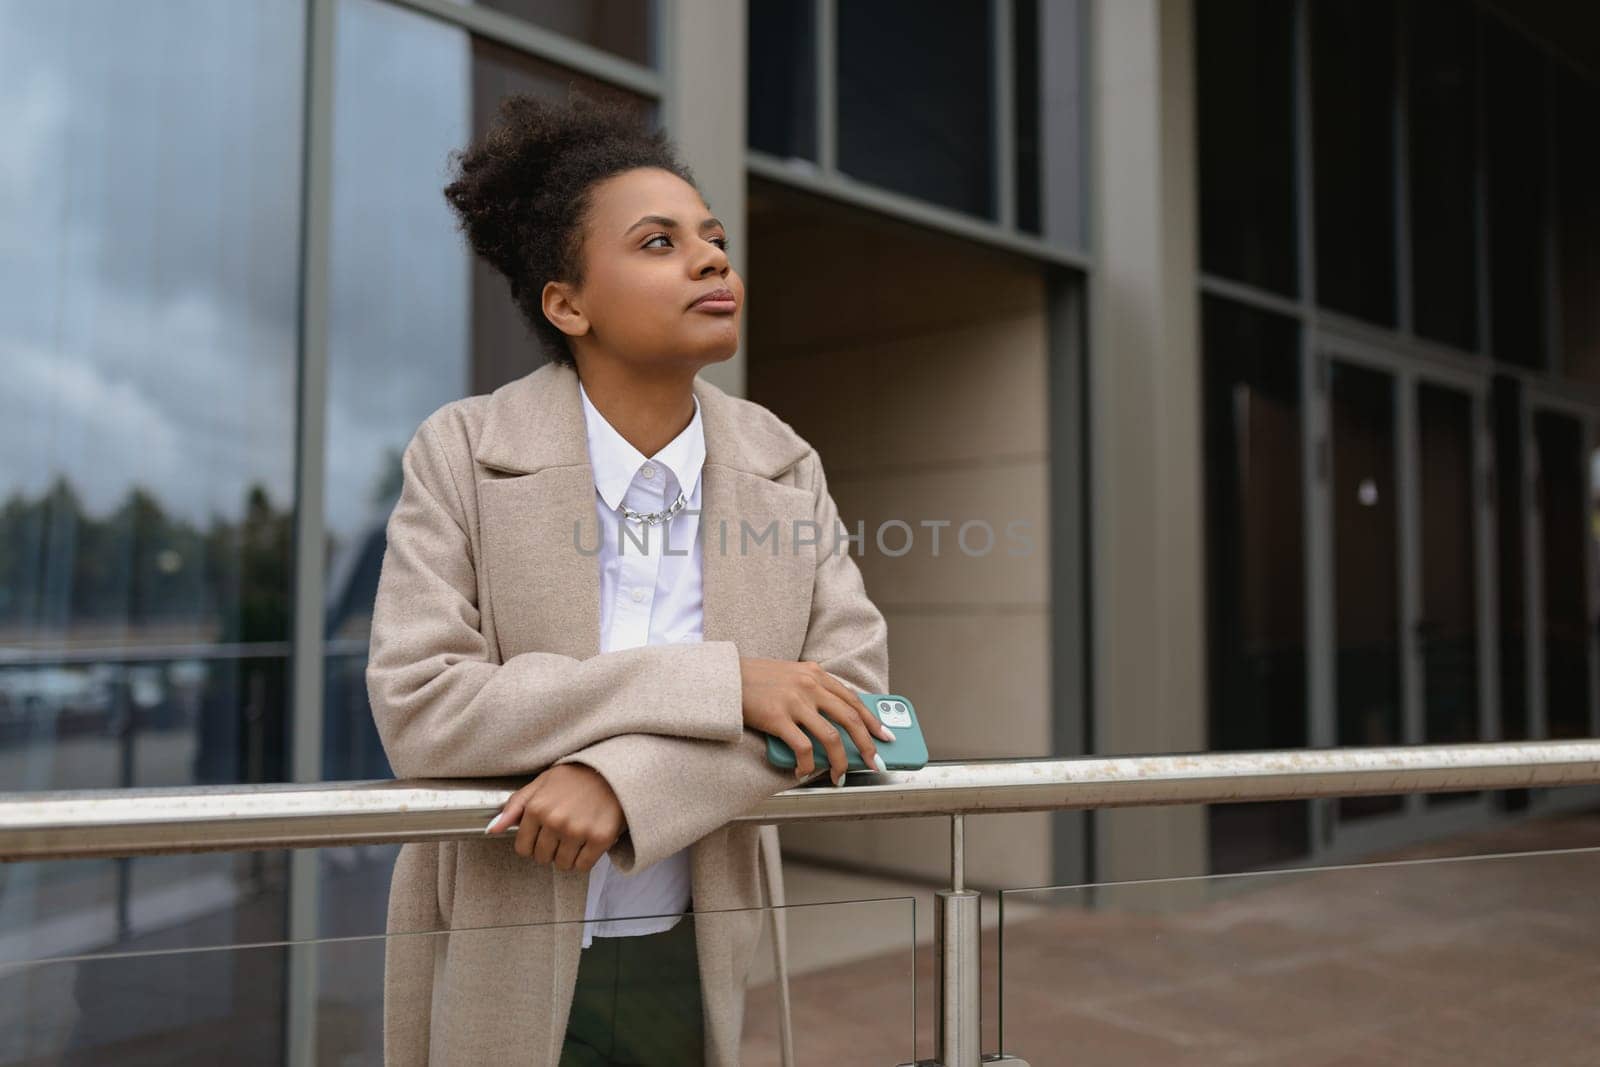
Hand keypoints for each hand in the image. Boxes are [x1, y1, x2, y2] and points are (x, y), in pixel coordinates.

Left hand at [484, 764, 624, 870]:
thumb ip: (514, 807)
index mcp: (537, 808)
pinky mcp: (600, 838)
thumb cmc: (575, 777)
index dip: (533, 844)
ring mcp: (578, 831)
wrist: (613, 771)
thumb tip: (492, 830)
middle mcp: (555, 821)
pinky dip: (585, 859)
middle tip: (563, 833)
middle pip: (543, 858)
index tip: (544, 835)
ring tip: (577, 836)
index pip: (523, 848)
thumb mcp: (540, 784)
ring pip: (563, 864)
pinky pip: (583, 866)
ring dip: (568, 855)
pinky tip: (588, 843)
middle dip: (551, 849)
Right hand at [738, 658, 892, 785]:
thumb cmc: (754, 680)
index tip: (884, 736)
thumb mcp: (790, 675)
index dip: (873, 720)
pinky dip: (807, 764)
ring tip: (839, 775)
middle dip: (868, 744)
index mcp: (815, 674)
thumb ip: (812, 689)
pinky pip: (803, 748)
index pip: (853, 700)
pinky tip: (803, 771)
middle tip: (876, 761)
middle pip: (851, 718)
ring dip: (840, 761)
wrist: (723, 677)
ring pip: (832, 736)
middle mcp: (810, 686)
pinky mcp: (778, 718)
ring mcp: (795, 702)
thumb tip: (833, 718)